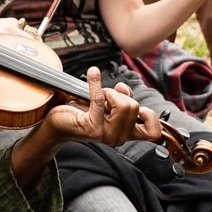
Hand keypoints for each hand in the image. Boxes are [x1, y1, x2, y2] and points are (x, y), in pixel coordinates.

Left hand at [40, 68, 155, 150]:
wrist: (59, 124)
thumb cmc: (83, 113)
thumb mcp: (109, 106)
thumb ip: (122, 98)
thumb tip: (123, 88)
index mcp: (126, 134)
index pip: (152, 132)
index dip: (151, 117)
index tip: (140, 109)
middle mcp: (118, 138)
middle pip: (134, 107)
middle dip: (120, 95)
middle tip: (106, 98)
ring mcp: (106, 134)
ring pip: (123, 104)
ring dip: (110, 93)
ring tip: (99, 97)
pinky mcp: (92, 126)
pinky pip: (100, 99)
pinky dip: (96, 83)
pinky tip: (92, 73)